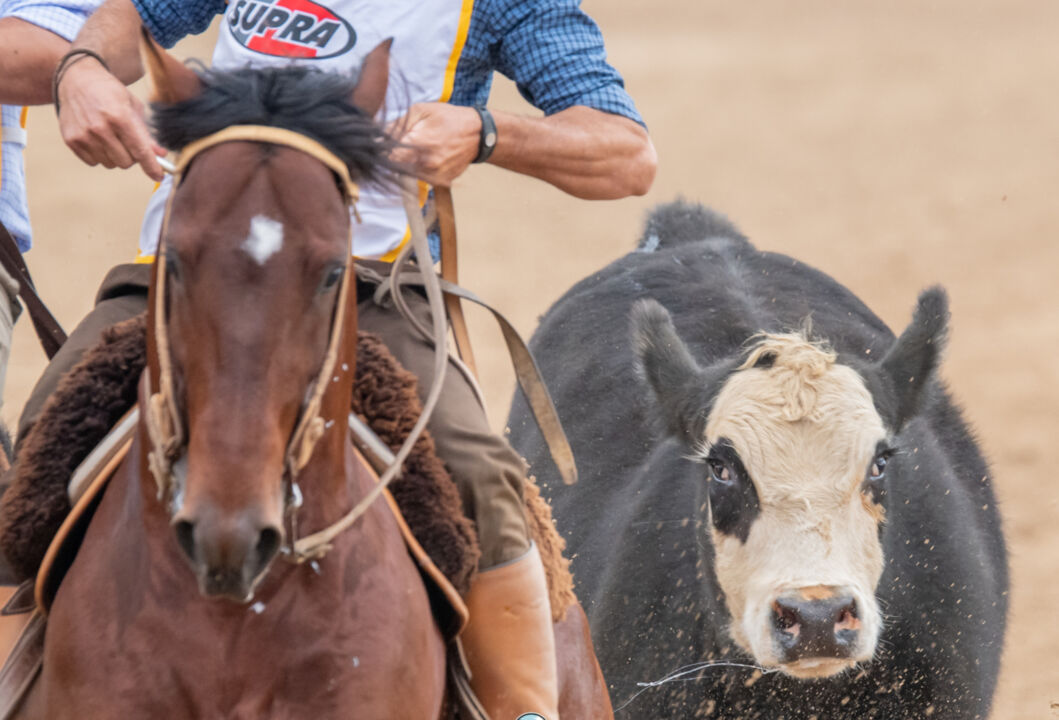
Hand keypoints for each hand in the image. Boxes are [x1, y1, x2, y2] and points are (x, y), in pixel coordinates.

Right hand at [57, 57, 165, 180]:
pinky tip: (97, 138)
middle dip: (132, 156)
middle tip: (128, 141)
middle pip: (126, 162)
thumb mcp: (133, 107)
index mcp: (119, 116)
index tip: (159, 176)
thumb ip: (146, 134)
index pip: (140, 150)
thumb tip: (160, 155)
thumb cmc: (110, 93)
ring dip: (115, 156)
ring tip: (111, 136)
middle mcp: (100, 127)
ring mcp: (83, 135)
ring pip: (111, 164)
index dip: (151, 166)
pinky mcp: (71, 140)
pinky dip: (99, 155)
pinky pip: (94, 162)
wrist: (77, 80)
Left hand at [389, 103, 480, 185]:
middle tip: (402, 145)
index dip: (384, 150)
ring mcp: (435, 174)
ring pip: (410, 173)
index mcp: (421, 143)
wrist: (478, 135)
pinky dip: (422, 169)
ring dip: (409, 163)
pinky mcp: (441, 181)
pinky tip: (430, 157)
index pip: (390, 155)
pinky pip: (423, 177)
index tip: (384, 145)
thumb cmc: (449, 118)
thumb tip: (379, 132)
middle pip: (398, 166)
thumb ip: (399, 122)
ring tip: (420, 149)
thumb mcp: (422, 110)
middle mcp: (427, 163)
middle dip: (396, 157)